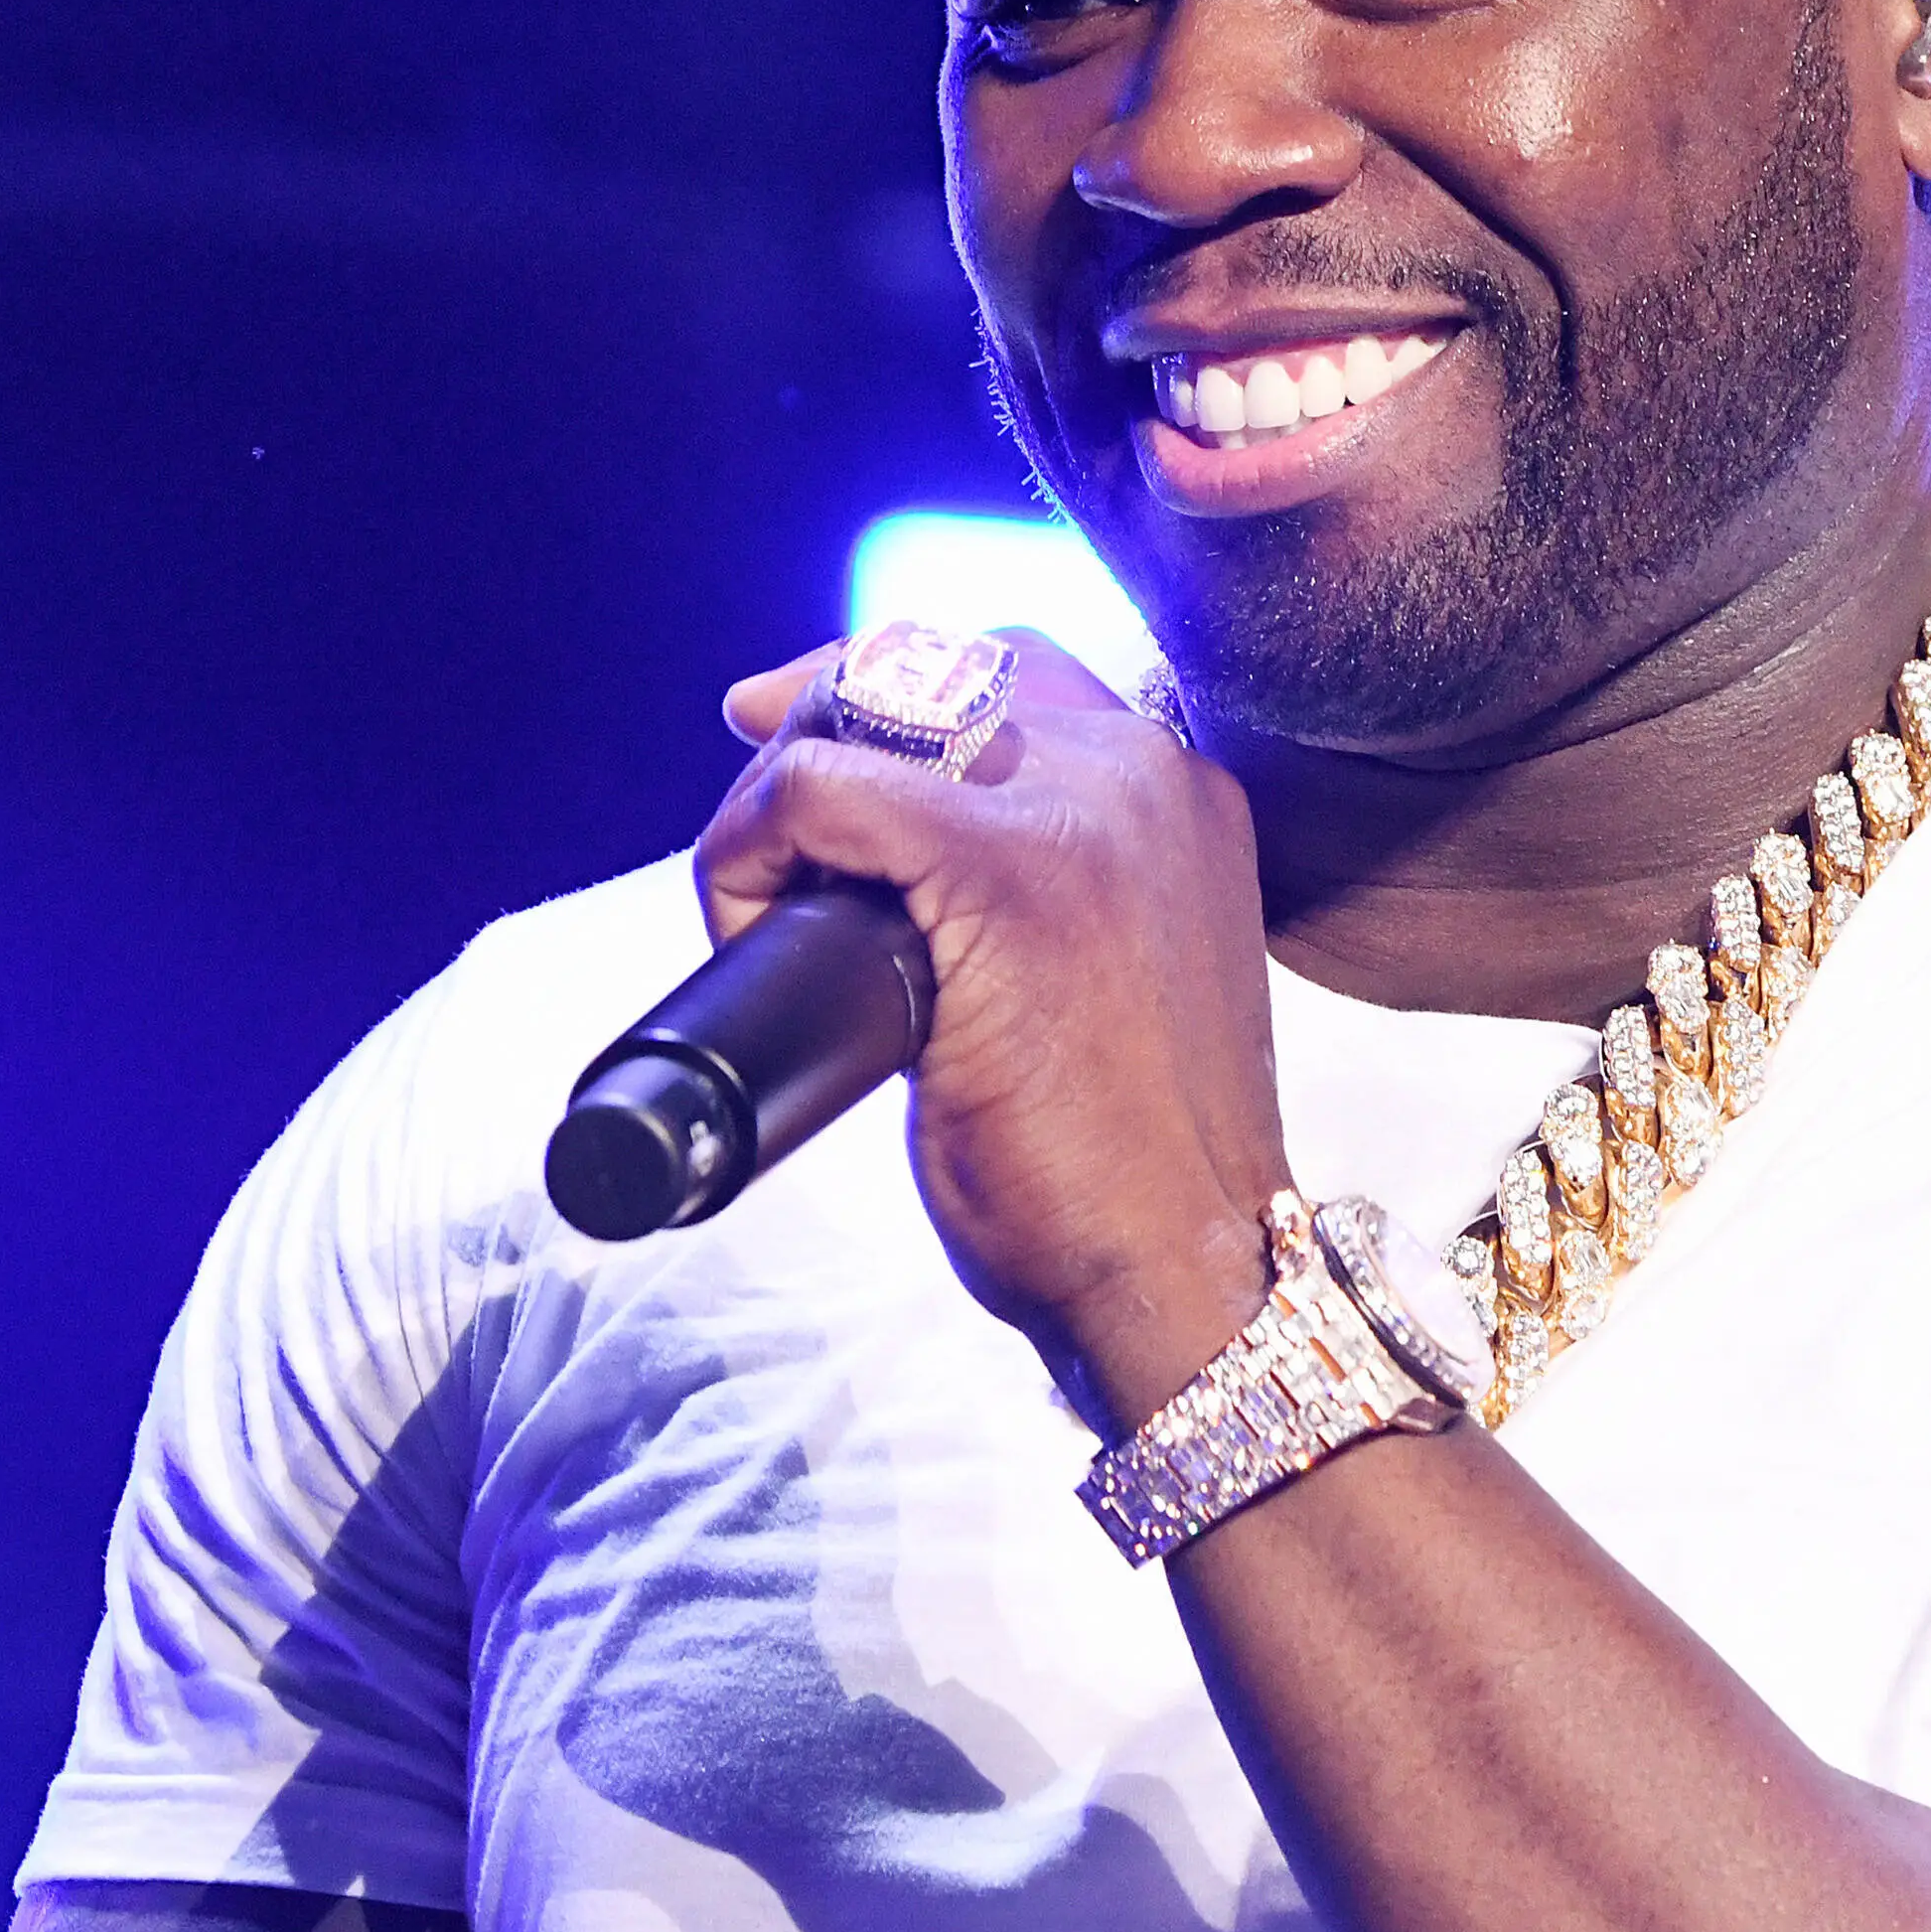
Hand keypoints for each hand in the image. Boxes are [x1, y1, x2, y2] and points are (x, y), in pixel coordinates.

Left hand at [700, 635, 1285, 1425]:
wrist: (1182, 1269)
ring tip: (768, 907)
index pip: (1012, 667)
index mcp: (1182, 791)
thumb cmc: (1128, 1162)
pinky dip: (748, 846)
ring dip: (783, 794)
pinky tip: (748, 926)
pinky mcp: (1004, 871)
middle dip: (821, 719)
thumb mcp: (1116, 977)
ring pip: (865, 711)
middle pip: (931, 662)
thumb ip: (1052, 889)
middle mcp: (1146, 771)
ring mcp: (1083, 811)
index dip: (886, 697)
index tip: (809, 753)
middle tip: (763, 806)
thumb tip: (899, 853)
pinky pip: (819, 789)